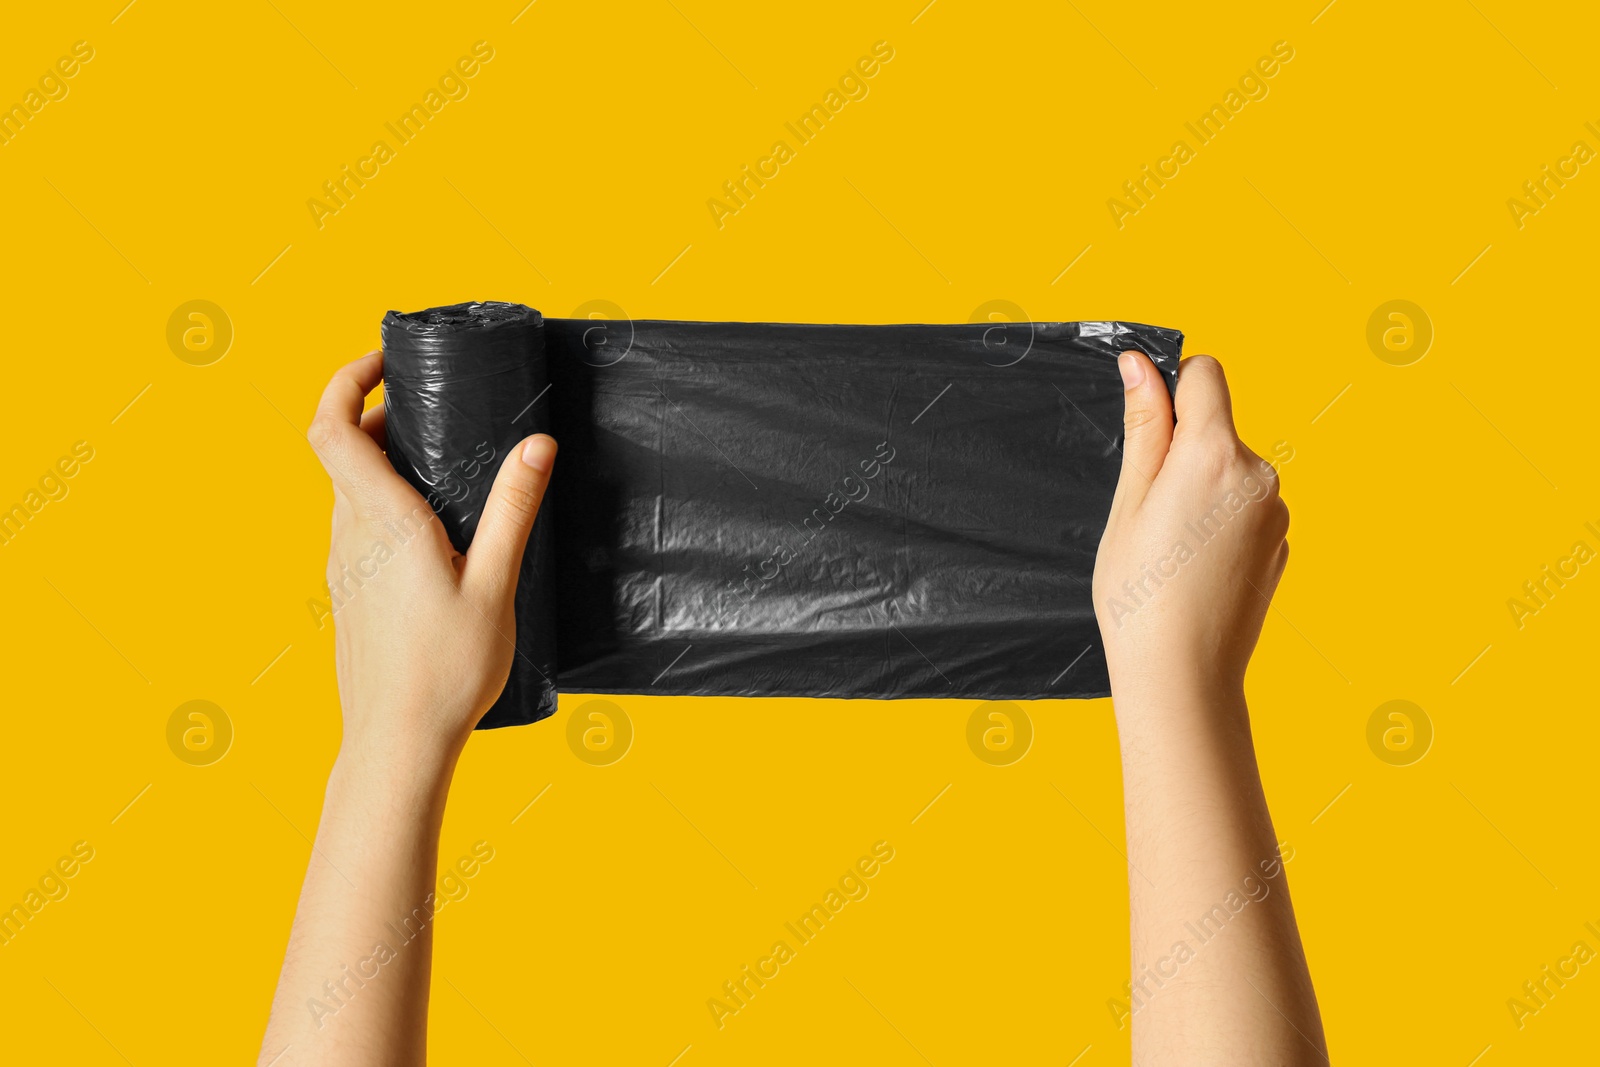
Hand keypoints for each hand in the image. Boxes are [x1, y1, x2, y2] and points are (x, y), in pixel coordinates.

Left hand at [309, 351, 556, 765]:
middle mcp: (350, 536)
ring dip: (381, 463)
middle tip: (433, 413)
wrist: (398, 743)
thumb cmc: (448, 670)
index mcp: (382, 521)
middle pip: (342, 451)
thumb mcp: (496, 583)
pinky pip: (355, 527)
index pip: (332, 427)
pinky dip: (383, 504)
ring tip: (440, 469)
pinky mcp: (348, 594)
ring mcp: (342, 567)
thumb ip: (512, 509)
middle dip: (381, 418)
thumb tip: (536, 444)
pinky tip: (433, 534)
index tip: (385, 362)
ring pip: (347, 491)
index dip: (347, 380)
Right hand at [1092, 352, 1288, 701]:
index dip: (1171, 389)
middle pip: (1217, 427)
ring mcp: (1276, 511)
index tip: (1147, 429)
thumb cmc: (1141, 595)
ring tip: (1170, 547)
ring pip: (1230, 470)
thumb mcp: (1128, 502)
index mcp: (1214, 453)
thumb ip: (1143, 426)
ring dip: (1202, 489)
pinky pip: (1245, 508)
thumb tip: (1140, 366)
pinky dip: (1220, 523)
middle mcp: (1258, 474)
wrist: (1183, 674)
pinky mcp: (1281, 542)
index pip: (1205, 374)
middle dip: (1183, 450)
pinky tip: (1195, 567)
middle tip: (1149, 511)